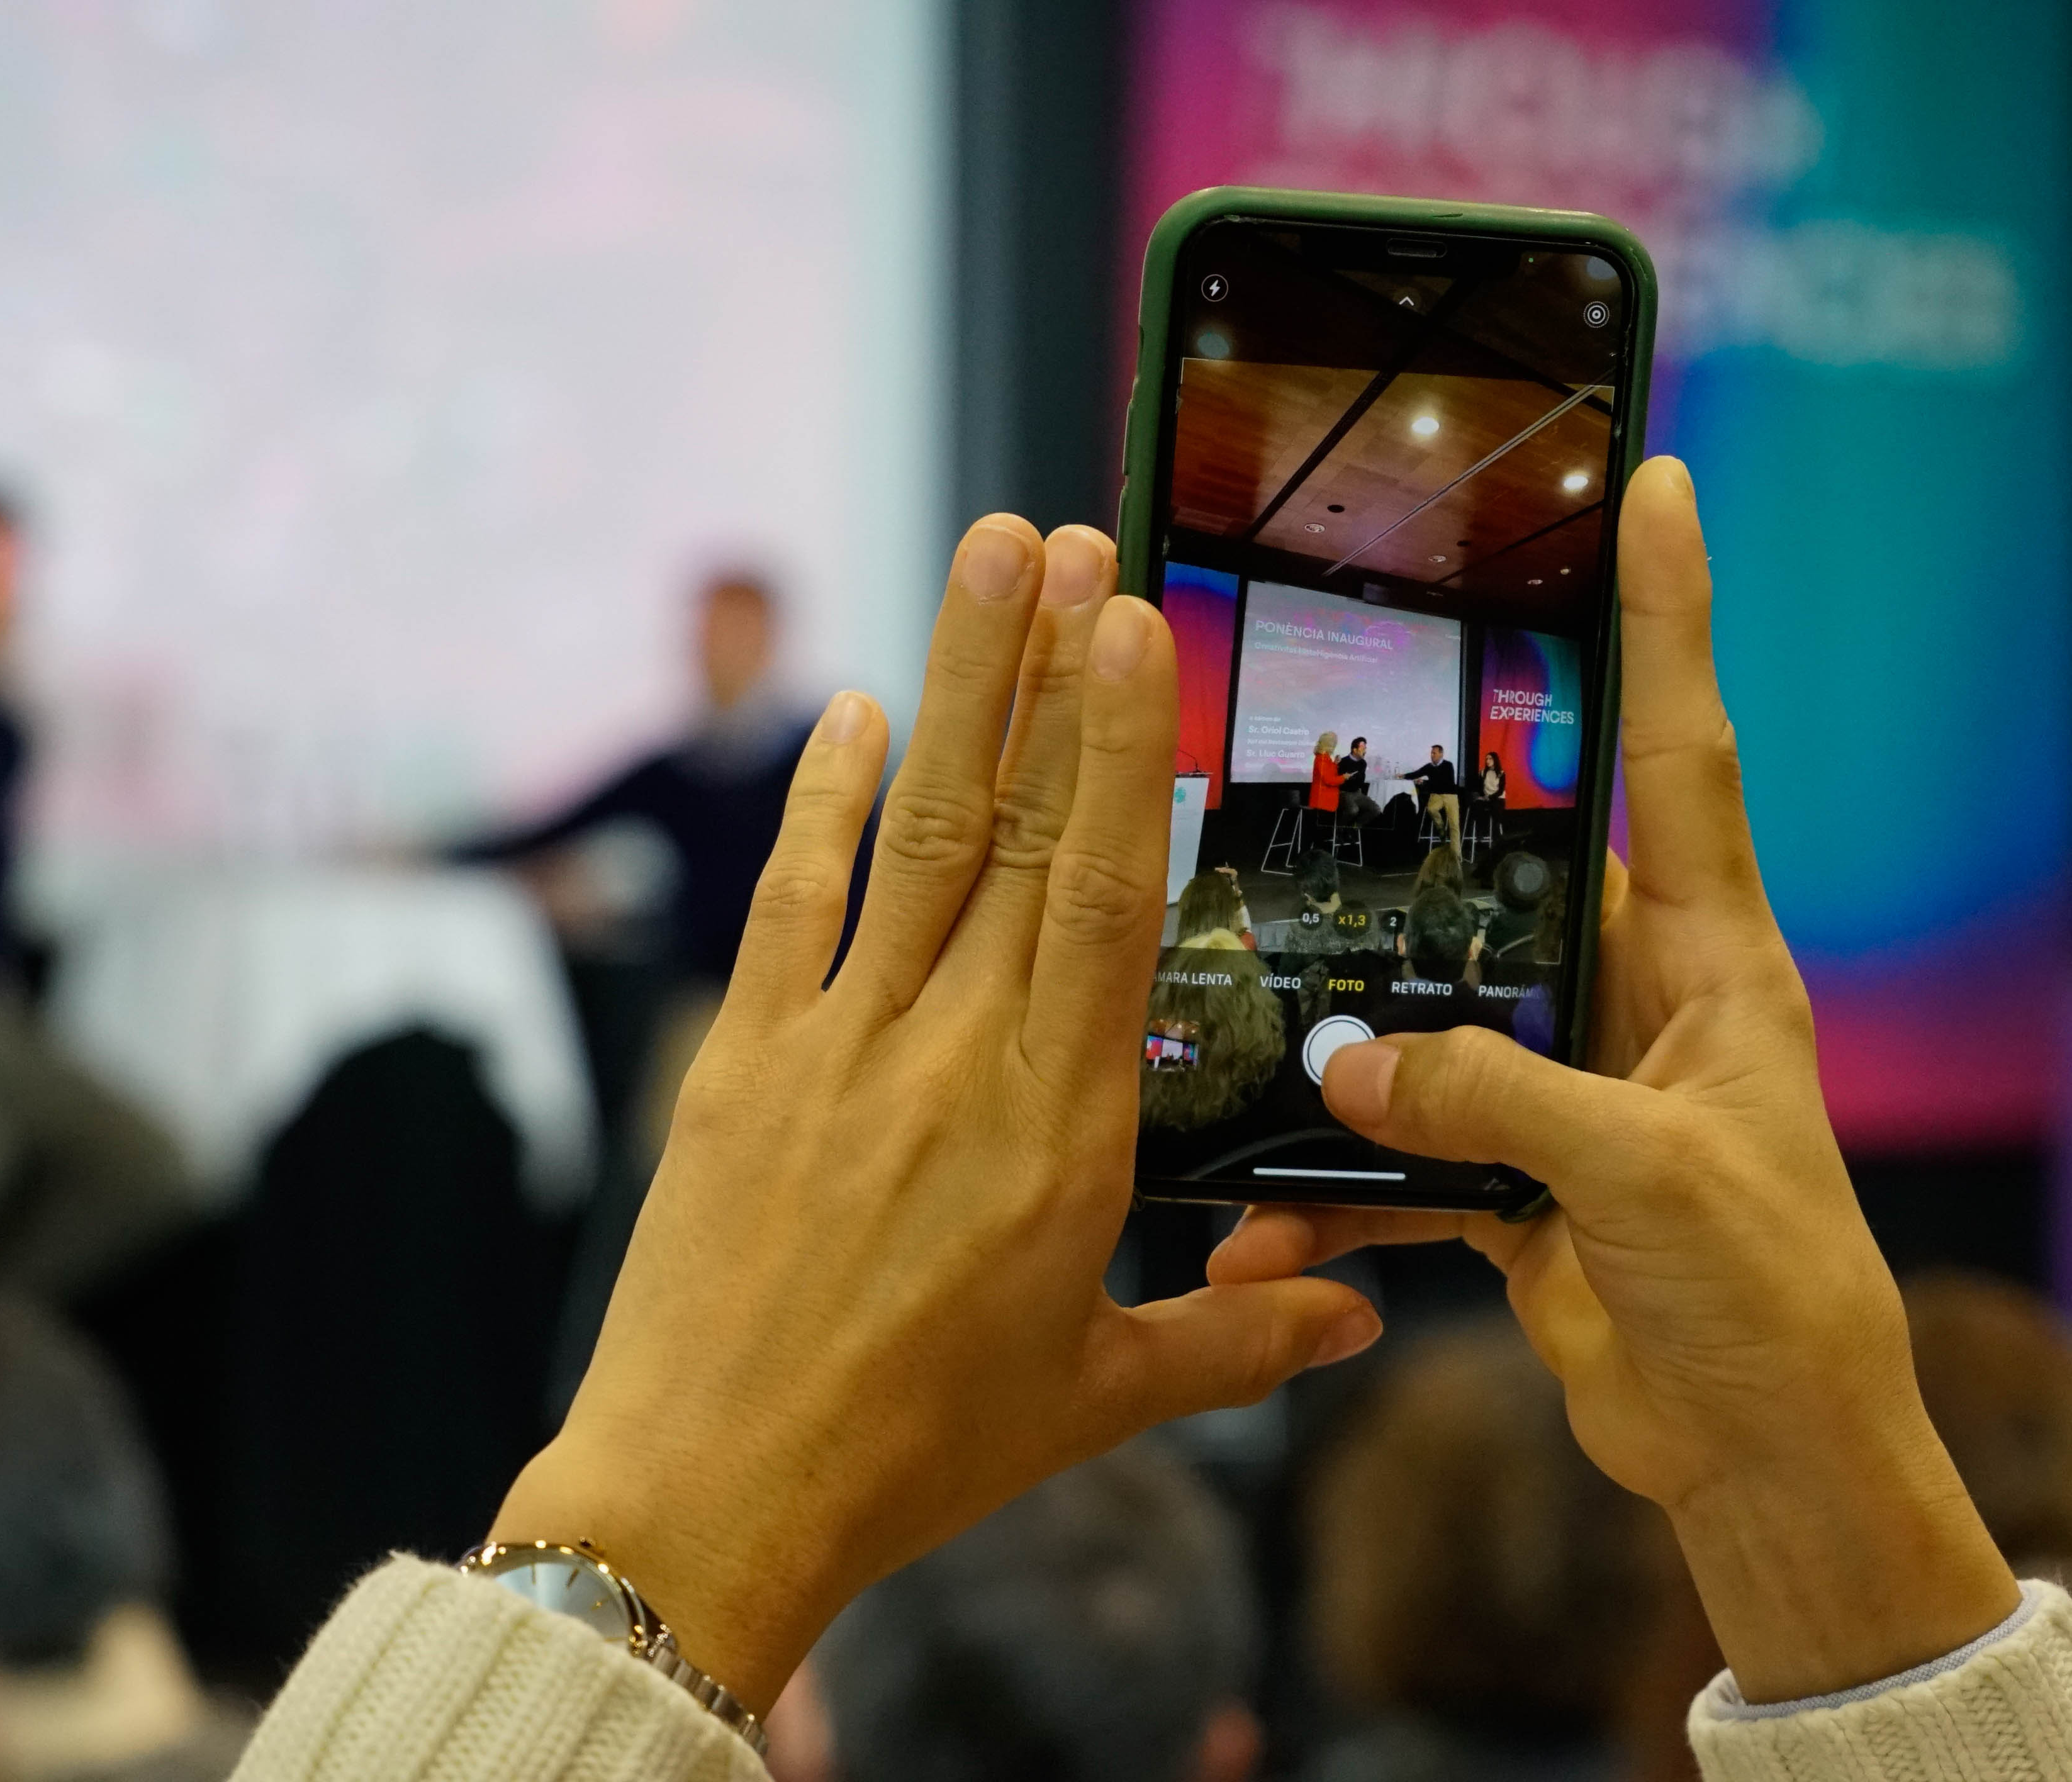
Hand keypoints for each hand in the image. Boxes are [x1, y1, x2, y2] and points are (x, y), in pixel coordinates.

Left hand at [493, 519, 1378, 1712]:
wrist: (709, 1500)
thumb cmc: (915, 1452)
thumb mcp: (1098, 1394)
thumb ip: (1241, 1342)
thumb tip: (1363, 1319)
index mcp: (1060, 1126)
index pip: (1107, 900)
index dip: (1125, 753)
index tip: (1141, 632)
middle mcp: (954, 1057)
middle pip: (1015, 828)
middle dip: (1048, 671)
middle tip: (1074, 535)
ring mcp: (838, 1046)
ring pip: (917, 833)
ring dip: (957, 685)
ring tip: (987, 556)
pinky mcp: (743, 1062)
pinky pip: (790, 902)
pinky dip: (824, 800)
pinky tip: (856, 709)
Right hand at [1210, 458, 2016, 1700]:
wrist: (1767, 1461)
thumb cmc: (1772, 1304)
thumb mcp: (1643, 1178)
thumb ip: (1497, 1100)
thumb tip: (1352, 1064)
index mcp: (1715, 964)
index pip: (1684, 752)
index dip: (1666, 617)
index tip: (1653, 484)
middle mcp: (1643, 1000)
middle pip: (1530, 858)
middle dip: (1442, 800)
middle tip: (1346, 701)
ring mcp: (1577, 1085)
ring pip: (1442, 1008)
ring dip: (1350, 1033)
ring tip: (1246, 1013)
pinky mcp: (1525, 1175)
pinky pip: (1410, 1146)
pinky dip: (1339, 1185)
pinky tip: (1266, 1225)